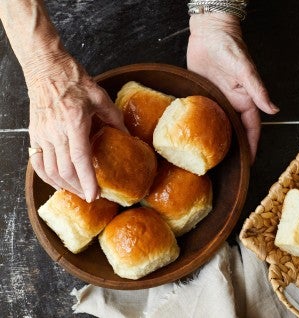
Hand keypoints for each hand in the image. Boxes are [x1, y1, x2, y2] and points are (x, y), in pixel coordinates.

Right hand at [25, 52, 125, 201]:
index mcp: (74, 124)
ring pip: (50, 170)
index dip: (87, 181)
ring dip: (64, 185)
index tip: (94, 195)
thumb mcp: (100, 97)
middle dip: (79, 188)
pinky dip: (46, 177)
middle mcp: (56, 133)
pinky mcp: (35, 135)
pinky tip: (57, 183)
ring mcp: (42, 135)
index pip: (80, 160)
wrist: (46, 68)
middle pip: (65, 171)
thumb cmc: (73, 80)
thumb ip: (115, 118)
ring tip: (77, 191)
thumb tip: (128, 136)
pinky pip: (38, 162)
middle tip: (91, 196)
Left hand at [187, 13, 278, 161]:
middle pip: (236, 131)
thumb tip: (274, 110)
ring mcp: (218, 100)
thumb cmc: (229, 46)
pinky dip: (203, 126)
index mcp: (246, 100)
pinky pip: (205, 114)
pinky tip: (197, 137)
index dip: (251, 146)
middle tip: (228, 167)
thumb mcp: (244, 70)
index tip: (248, 163)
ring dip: (218, 140)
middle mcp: (233, 103)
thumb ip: (258, 91)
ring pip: (220, 126)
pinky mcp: (204, 95)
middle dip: (235, 148)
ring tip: (212, 158)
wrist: (209, 32)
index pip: (251, 129)